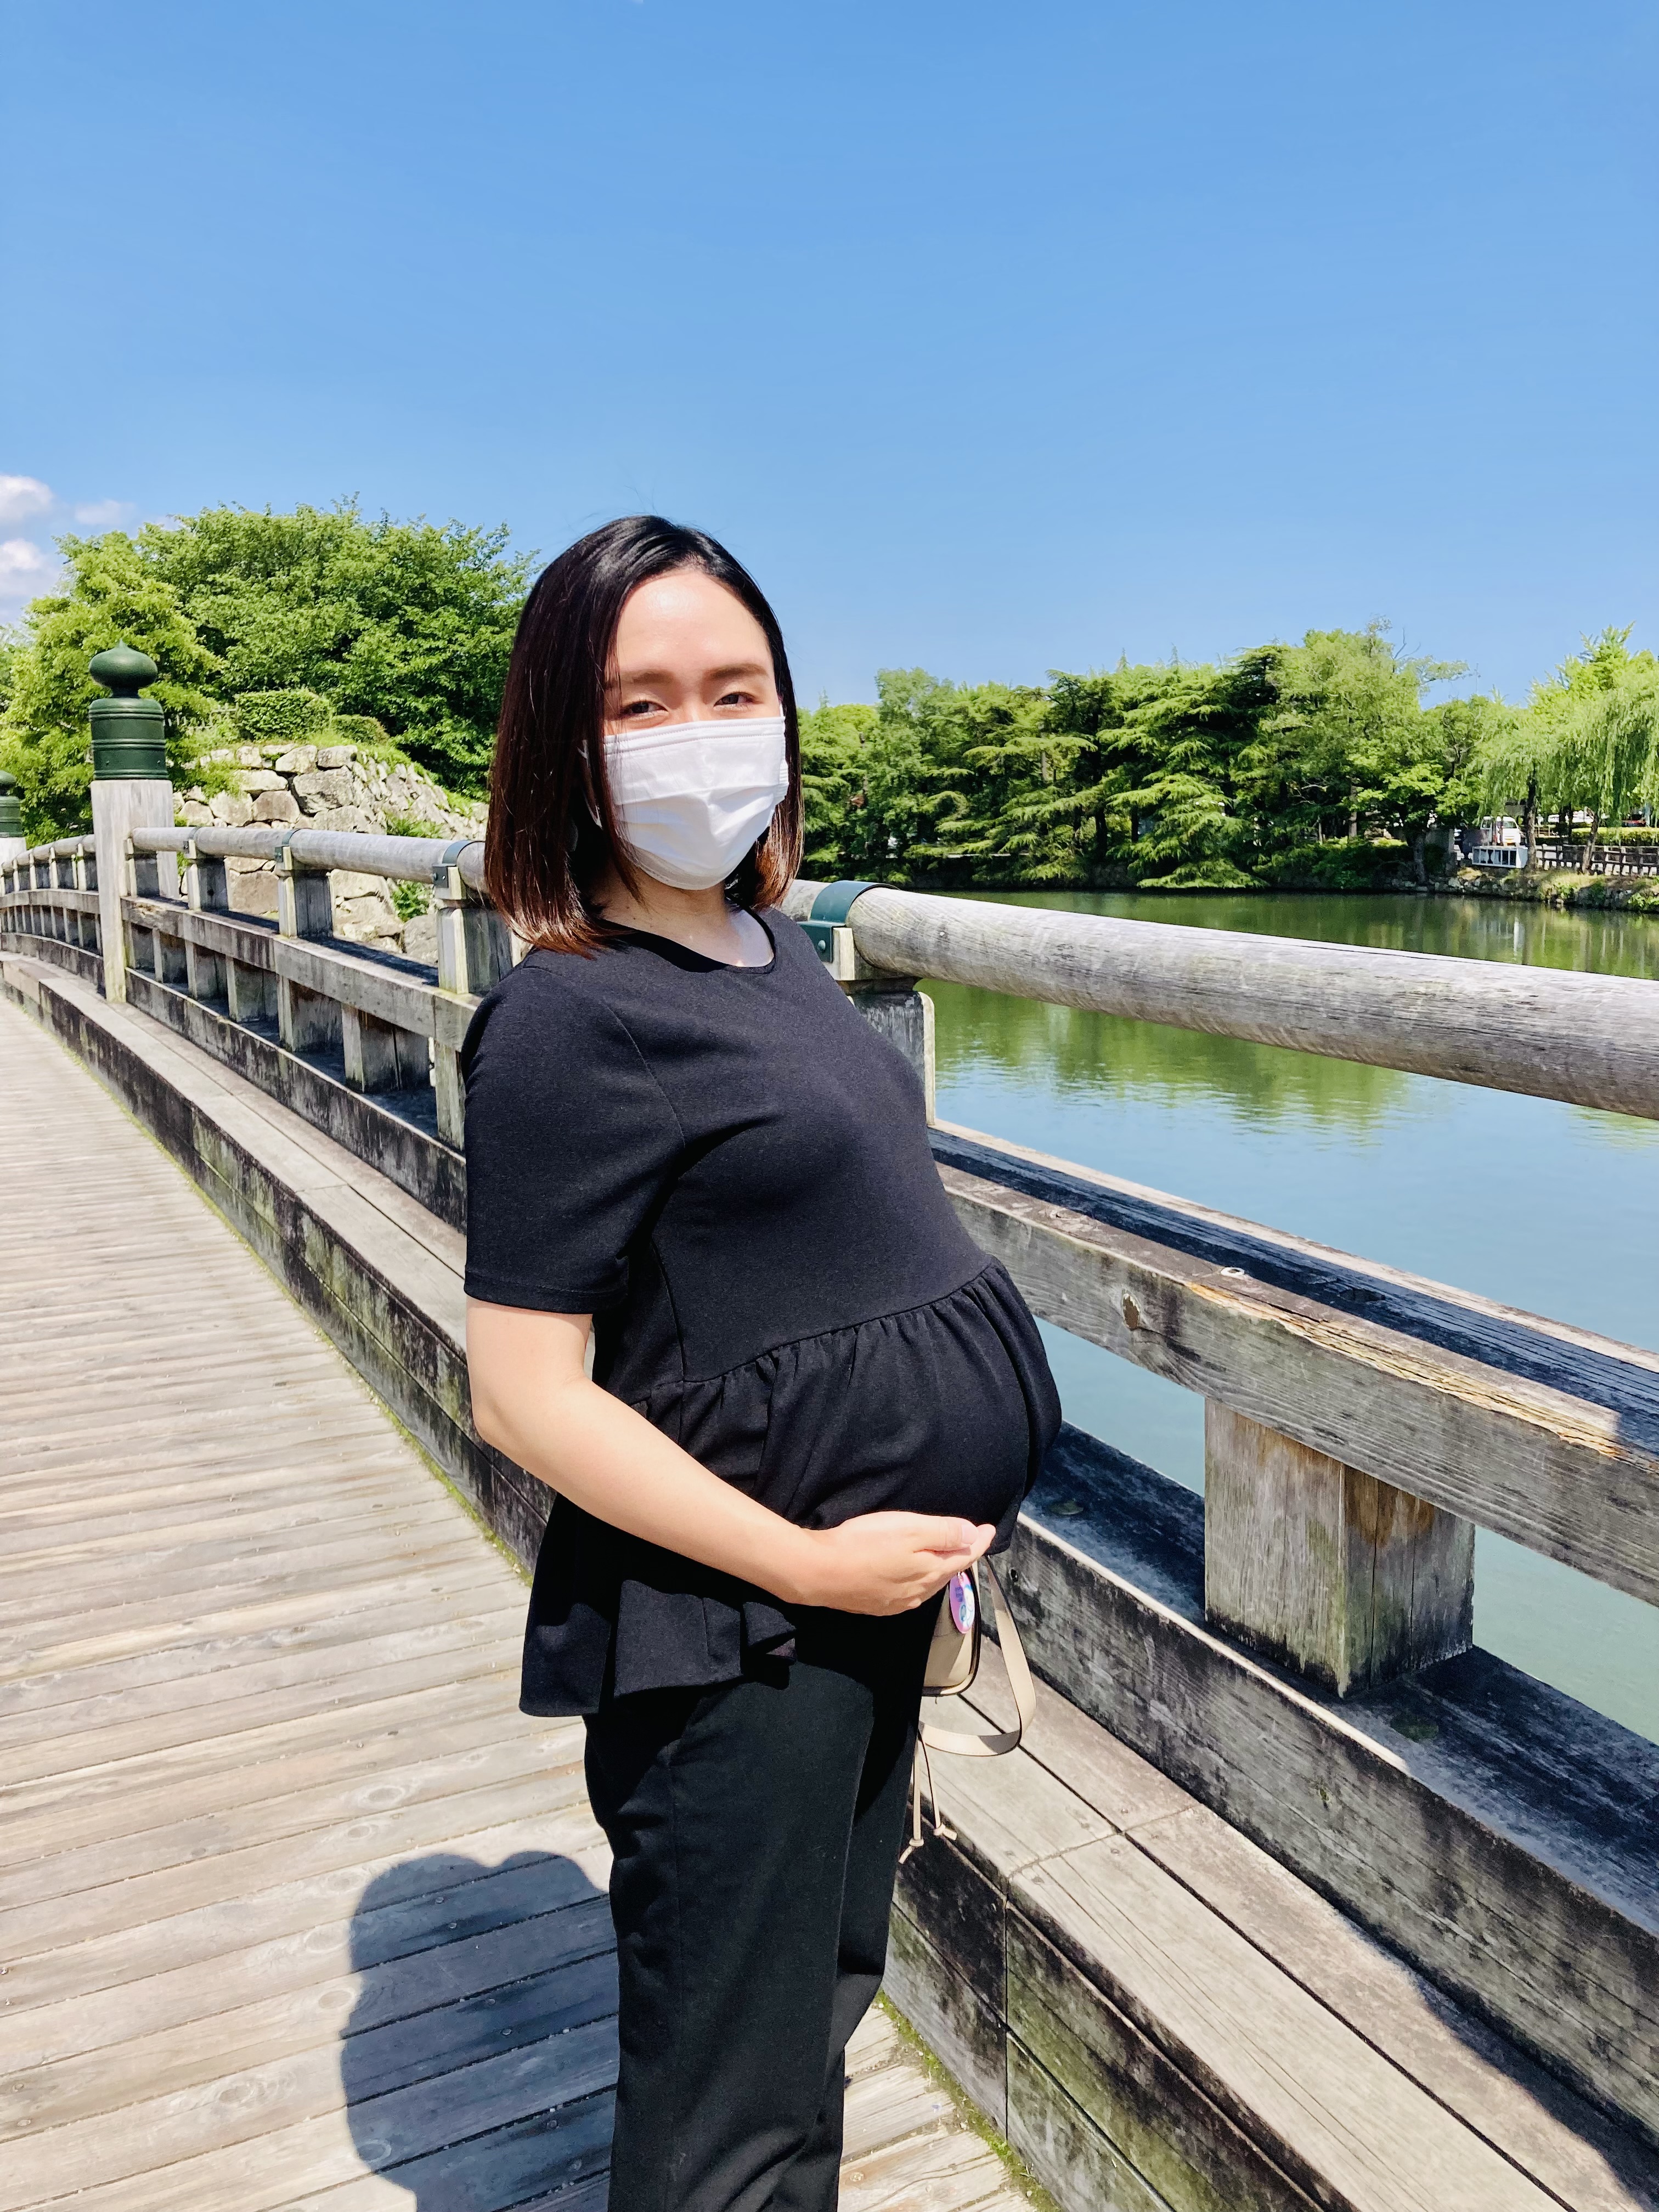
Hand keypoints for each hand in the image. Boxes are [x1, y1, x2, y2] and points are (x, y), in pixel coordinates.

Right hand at [788, 1512, 995, 1615]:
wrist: (818, 1573)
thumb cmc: (863, 1545)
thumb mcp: (908, 1530)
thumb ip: (943, 1533)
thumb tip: (974, 1536)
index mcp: (930, 1572)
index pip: (964, 1556)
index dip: (979, 1541)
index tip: (990, 1529)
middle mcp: (919, 1593)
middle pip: (948, 1572)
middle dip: (962, 1555)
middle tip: (972, 1539)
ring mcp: (897, 1602)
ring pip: (929, 1584)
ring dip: (941, 1569)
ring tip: (947, 1555)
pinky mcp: (877, 1605)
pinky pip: (910, 1592)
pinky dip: (919, 1579)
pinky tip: (913, 1574)